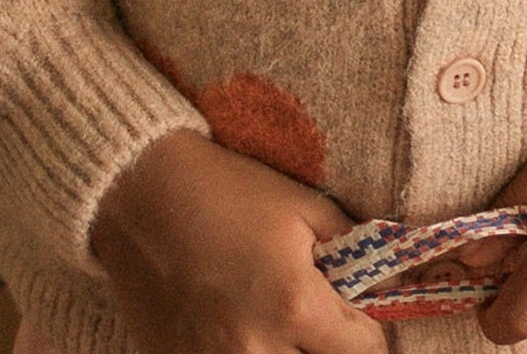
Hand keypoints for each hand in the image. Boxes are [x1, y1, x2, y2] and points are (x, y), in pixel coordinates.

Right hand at [90, 128, 389, 353]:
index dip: (368, 331)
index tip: (356, 314)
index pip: (365, 352)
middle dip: (329, 351)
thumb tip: (386, 278)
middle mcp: (256, 351)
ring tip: (280, 327)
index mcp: (295, 306)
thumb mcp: (303, 206)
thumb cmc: (226, 190)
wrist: (140, 192)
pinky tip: (240, 332)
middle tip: (320, 325)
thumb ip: (353, 248)